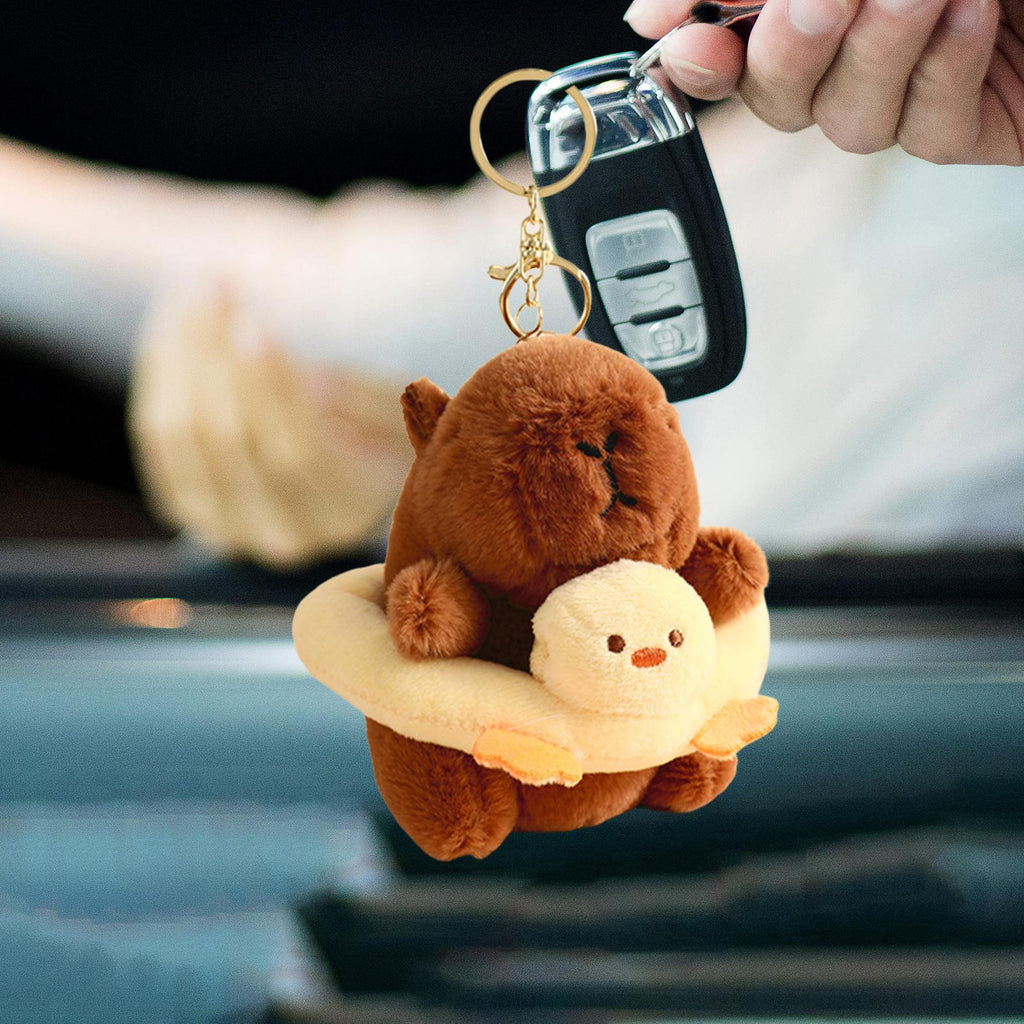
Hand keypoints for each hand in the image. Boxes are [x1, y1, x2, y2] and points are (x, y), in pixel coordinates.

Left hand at [129, 283, 411, 567]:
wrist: (336, 467)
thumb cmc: (374, 423)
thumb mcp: (394, 406)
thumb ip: (364, 396)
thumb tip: (311, 388)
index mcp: (346, 510)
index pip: (299, 452)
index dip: (272, 387)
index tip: (257, 324)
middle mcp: (284, 534)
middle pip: (231, 441)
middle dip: (216, 354)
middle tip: (217, 286)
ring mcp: (226, 528)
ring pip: (182, 437)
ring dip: (181, 353)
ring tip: (198, 292)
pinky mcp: (184, 508)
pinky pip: (155, 437)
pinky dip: (161, 373)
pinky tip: (177, 325)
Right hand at [625, 0, 1023, 163]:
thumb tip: (658, 10)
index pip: (735, 42)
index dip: (698, 50)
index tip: (680, 31)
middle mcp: (865, 40)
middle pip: (776, 95)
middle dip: (787, 48)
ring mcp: (919, 88)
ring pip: (841, 123)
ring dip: (869, 54)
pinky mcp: (974, 128)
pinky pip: (922, 131)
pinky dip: (939, 73)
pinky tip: (975, 14)